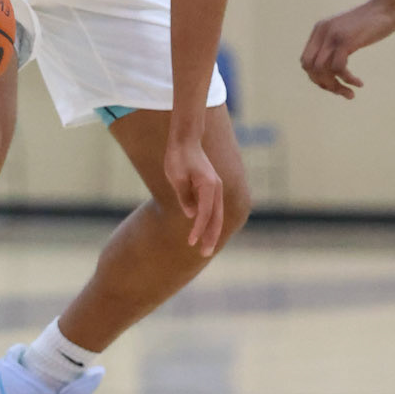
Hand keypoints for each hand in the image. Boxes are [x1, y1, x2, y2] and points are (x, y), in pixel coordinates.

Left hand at [164, 134, 223, 256]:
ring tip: (206, 248)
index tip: (190, 242)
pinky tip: (205, 233)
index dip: (198, 229)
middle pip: (216, 217)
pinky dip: (211, 222)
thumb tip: (192, 215)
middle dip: (211, 237)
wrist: (186, 139)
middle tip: (205, 254)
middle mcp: (216, 188)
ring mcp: (215, 188)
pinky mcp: (211, 188)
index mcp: (209, 185)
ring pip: (217, 214)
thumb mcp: (176, 177)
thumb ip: (185, 196)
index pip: (205, 213)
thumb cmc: (178, 156)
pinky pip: (214, 209)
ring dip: (212, 232)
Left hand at [300, 0, 394, 99]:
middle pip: (310, 68)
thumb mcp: (346, 32)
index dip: (316, 77)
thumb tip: (331, 69)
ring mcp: (332, 36)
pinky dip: (347, 80)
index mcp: (319, 30)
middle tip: (341, 91)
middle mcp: (322, 32)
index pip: (306, 61)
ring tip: (350, 94)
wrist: (385, 7)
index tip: (333, 84)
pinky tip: (359, 83)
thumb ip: (336, 45)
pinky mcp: (346, 40)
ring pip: (321, 70)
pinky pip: (338, 68)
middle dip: (324, 84)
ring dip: (335, 87)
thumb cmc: (371, 22)